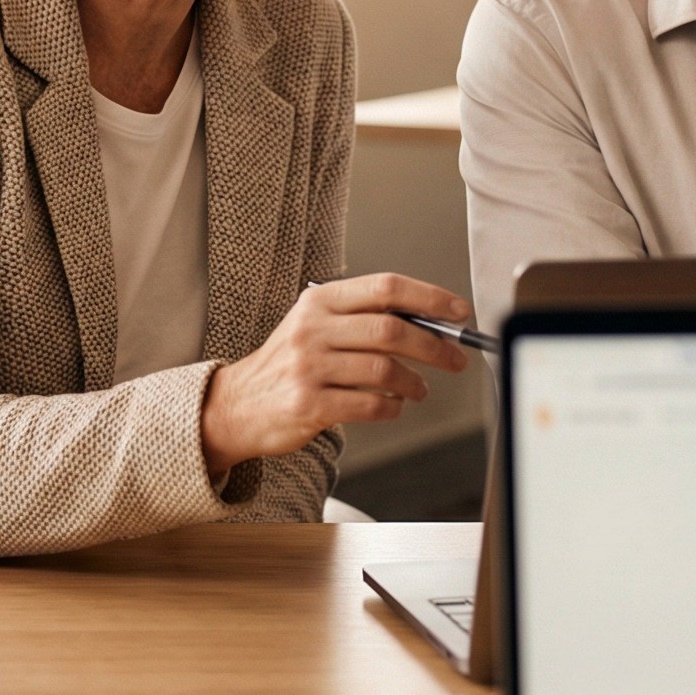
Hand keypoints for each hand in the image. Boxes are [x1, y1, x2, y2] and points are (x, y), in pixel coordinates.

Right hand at [200, 274, 473, 476]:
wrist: (237, 405)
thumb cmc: (289, 364)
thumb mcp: (317, 326)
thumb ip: (364, 320)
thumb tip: (430, 322)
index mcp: (320, 301)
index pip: (385, 287)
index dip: (429, 297)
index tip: (458, 312)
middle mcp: (312, 329)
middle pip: (391, 329)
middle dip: (434, 345)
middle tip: (454, 358)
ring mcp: (308, 367)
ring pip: (383, 369)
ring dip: (413, 381)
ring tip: (419, 388)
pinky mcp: (307, 404)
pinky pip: (368, 404)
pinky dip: (391, 407)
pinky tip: (393, 406)